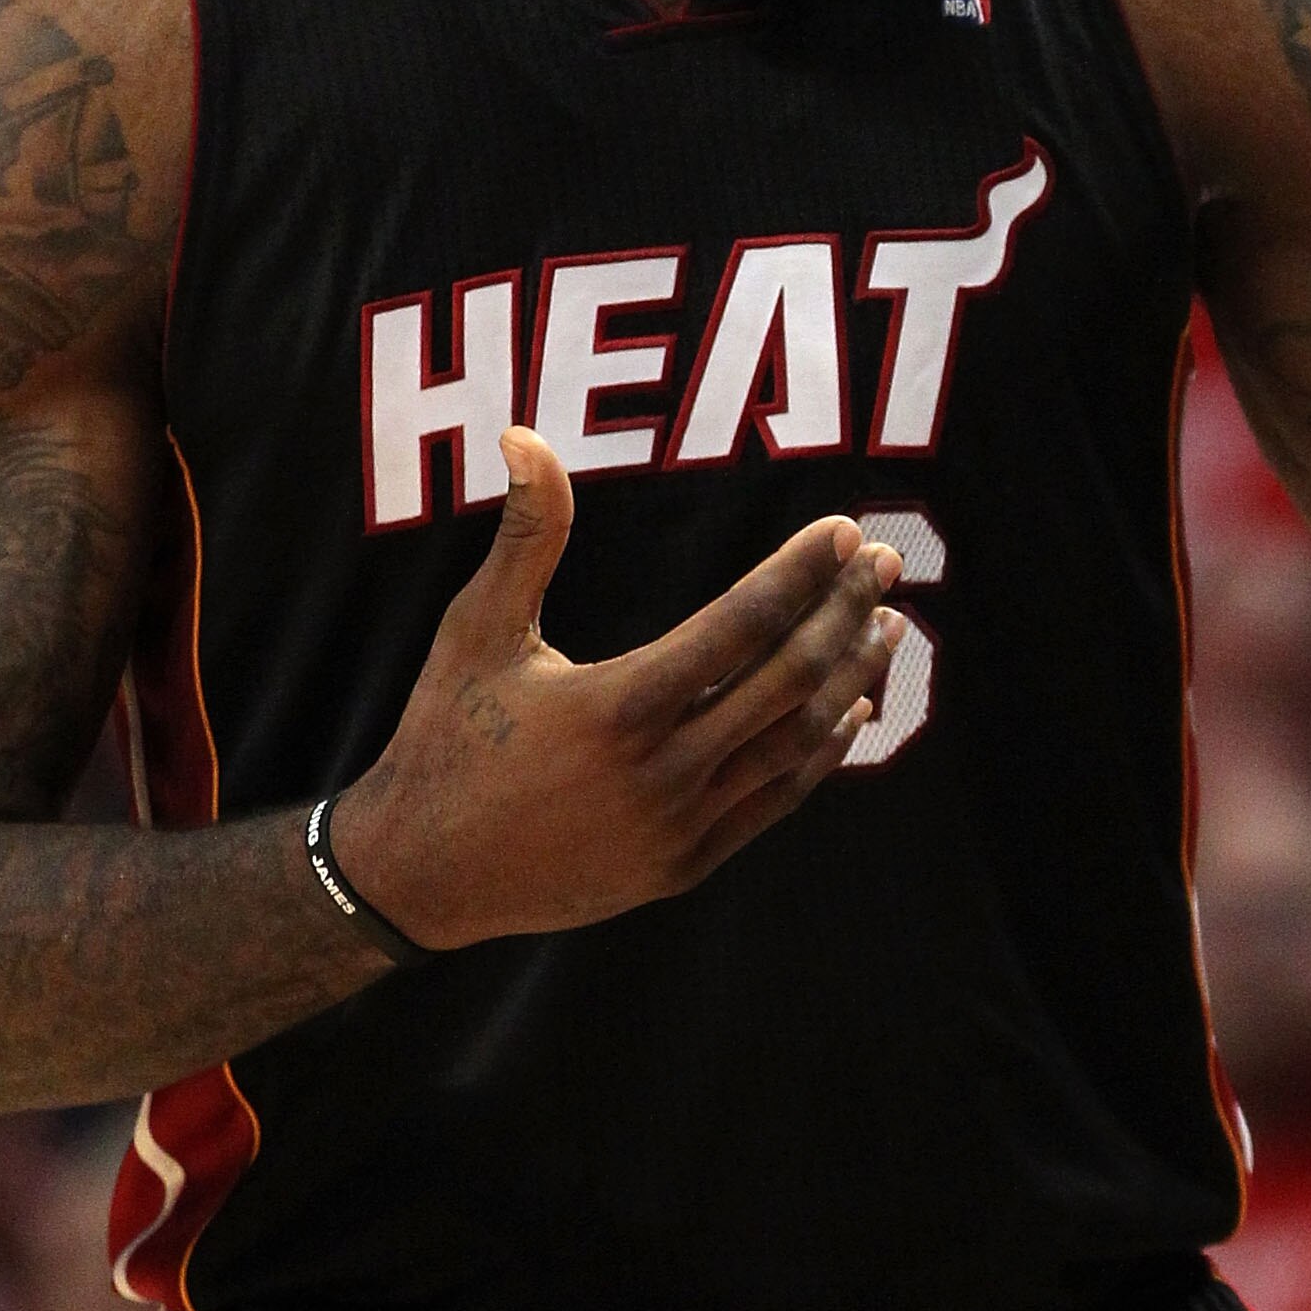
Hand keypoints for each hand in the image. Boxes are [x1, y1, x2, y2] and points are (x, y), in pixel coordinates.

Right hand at [330, 434, 901, 950]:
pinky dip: (820, 753)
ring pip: (796, 742)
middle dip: (844, 611)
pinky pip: (775, 801)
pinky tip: (850, 709)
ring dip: (852, 679)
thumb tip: (524, 436)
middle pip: (787, 679)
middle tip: (886, 560)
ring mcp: (681, 824)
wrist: (424, 874)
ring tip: (886, 624)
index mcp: (618, 705)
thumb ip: (523, 535)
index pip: (741, 624)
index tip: (845, 531)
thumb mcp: (476, 630)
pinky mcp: (686, 865)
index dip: (801, 572)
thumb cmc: (447, 738)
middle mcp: (662, 769)